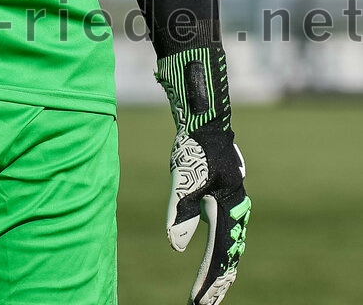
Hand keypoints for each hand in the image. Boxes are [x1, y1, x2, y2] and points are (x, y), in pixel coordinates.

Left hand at [166, 121, 250, 304]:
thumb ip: (180, 212)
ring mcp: (235, 207)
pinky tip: (214, 262)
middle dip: (216, 284)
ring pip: (231, 249)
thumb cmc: (194, 150)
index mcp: (228, 210)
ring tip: (210, 294)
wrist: (206, 125)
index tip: (196, 301)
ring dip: (221, 272)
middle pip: (229, 258)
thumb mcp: (183, 179)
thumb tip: (176, 247)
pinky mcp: (228, 201)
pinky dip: (222, 254)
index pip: (218, 255)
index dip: (207, 281)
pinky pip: (228, 236)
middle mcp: (237, 212)